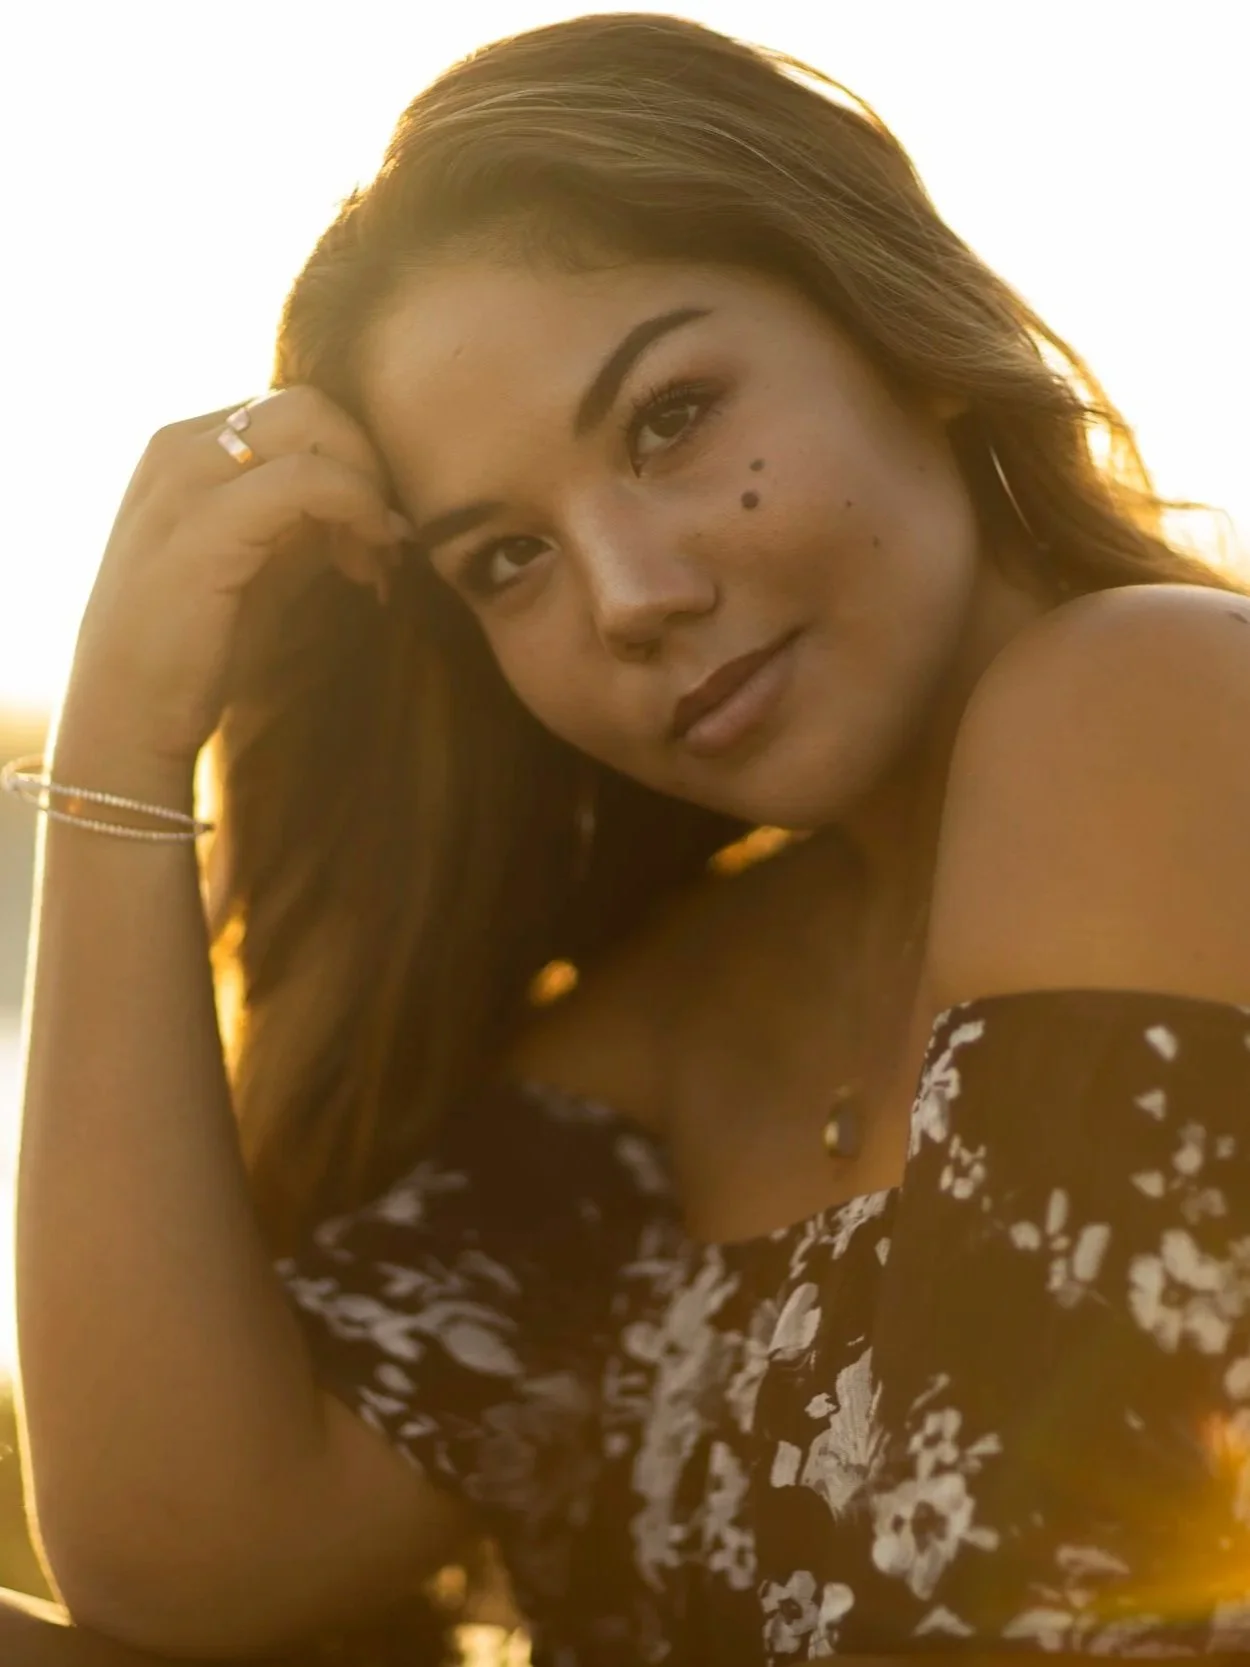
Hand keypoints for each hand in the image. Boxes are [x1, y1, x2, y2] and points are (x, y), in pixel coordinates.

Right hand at [58, 386, 413, 767]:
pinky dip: (357, 510)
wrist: (129, 715)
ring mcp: (184, 481)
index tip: (375, 537)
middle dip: (366, 466)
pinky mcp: (203, 528)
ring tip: (374, 561)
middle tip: (384, 545)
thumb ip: (306, 522)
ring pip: (312, 422)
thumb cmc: (196, 648)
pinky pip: (308, 480)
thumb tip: (378, 503)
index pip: (296, 412)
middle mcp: (178, 448)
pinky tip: (366, 566)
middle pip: (311, 404)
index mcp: (187, 449)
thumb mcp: (261, 564)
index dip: (352, 464)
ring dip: (366, 487)